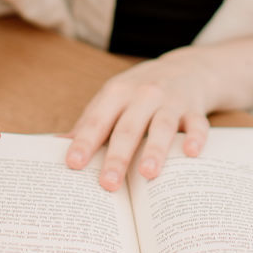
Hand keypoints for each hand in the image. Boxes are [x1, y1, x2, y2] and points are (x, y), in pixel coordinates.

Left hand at [65, 46, 229, 190]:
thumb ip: (89, 122)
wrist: (187, 68)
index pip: (98, 120)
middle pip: (128, 128)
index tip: (73, 164)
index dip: (84, 141)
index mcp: (117, 93)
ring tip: (147, 173)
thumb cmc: (140, 90)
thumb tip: (54, 144)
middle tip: (108, 184)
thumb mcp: (112, 98)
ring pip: (162, 126)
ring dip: (154, 149)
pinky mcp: (194, 109)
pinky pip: (198, 124)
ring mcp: (171, 101)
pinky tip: (190, 153)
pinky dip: (196, 137)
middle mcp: (144, 95)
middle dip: (117, 156)